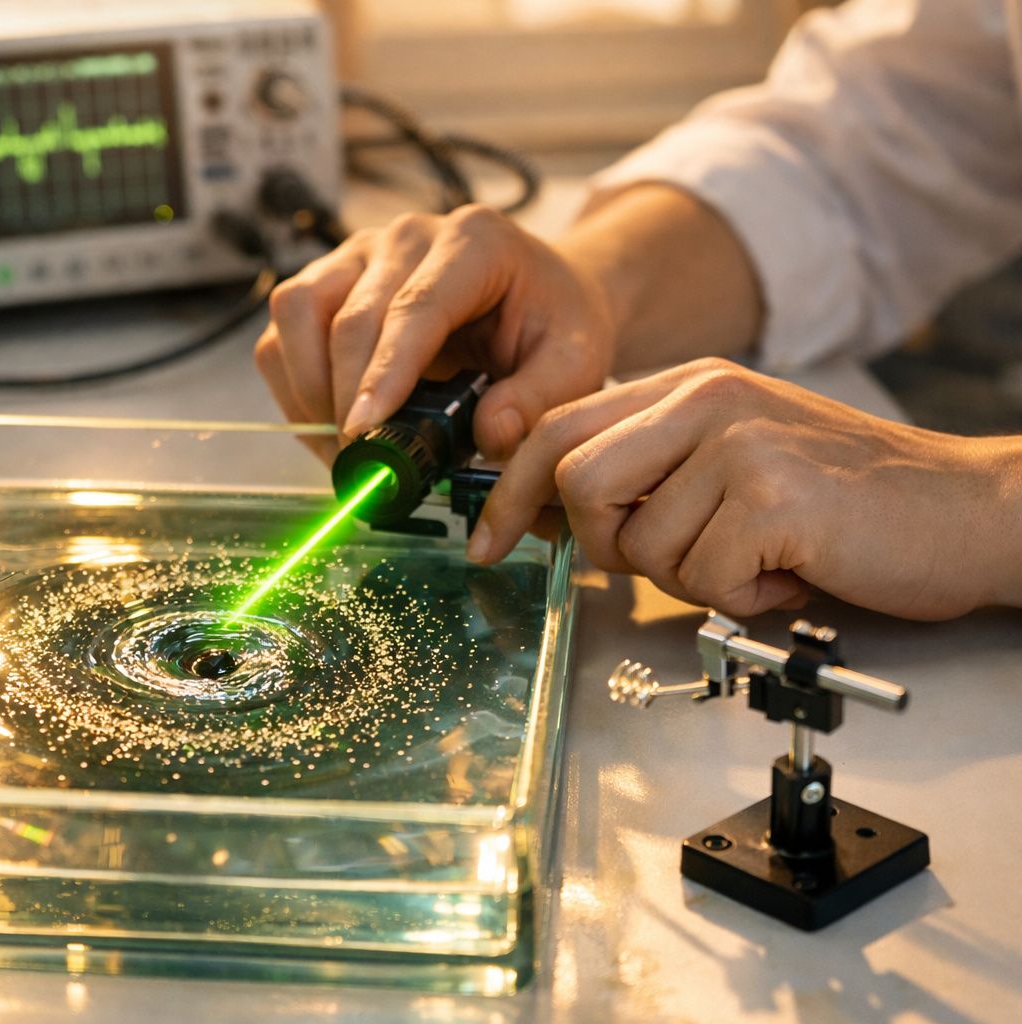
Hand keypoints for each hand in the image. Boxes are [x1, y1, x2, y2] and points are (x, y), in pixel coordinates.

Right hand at [254, 204, 615, 462]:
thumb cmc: (551, 325)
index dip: (384, 372)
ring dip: (308, 388)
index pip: (414, 307)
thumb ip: (540, 399)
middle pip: (348, 315)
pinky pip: (284, 330)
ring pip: (298, 312)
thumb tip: (490, 436)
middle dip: (344, 398)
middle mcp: (406, 237)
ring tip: (343, 447)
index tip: (365, 431)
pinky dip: (294, 385)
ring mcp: (359, 254)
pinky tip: (330, 425)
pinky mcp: (328, 280)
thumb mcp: (576, 360)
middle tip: (362, 465)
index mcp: (473, 242)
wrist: (537, 297)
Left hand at [476, 359, 1021, 620]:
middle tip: (668, 558)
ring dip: (690, 578)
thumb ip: (652, 469)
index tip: (488, 539)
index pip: (555, 427)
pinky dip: (740, 600)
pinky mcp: (773, 497)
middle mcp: (707, 399)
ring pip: (639, 545)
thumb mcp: (733, 459)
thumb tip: (557, 516)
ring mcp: (739, 443)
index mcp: (688, 386)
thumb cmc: (846, 501)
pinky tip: (786, 576)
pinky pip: (701, 579)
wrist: (968, 510)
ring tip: (753, 562)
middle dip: (603, 543)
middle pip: (576, 479)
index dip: (509, 490)